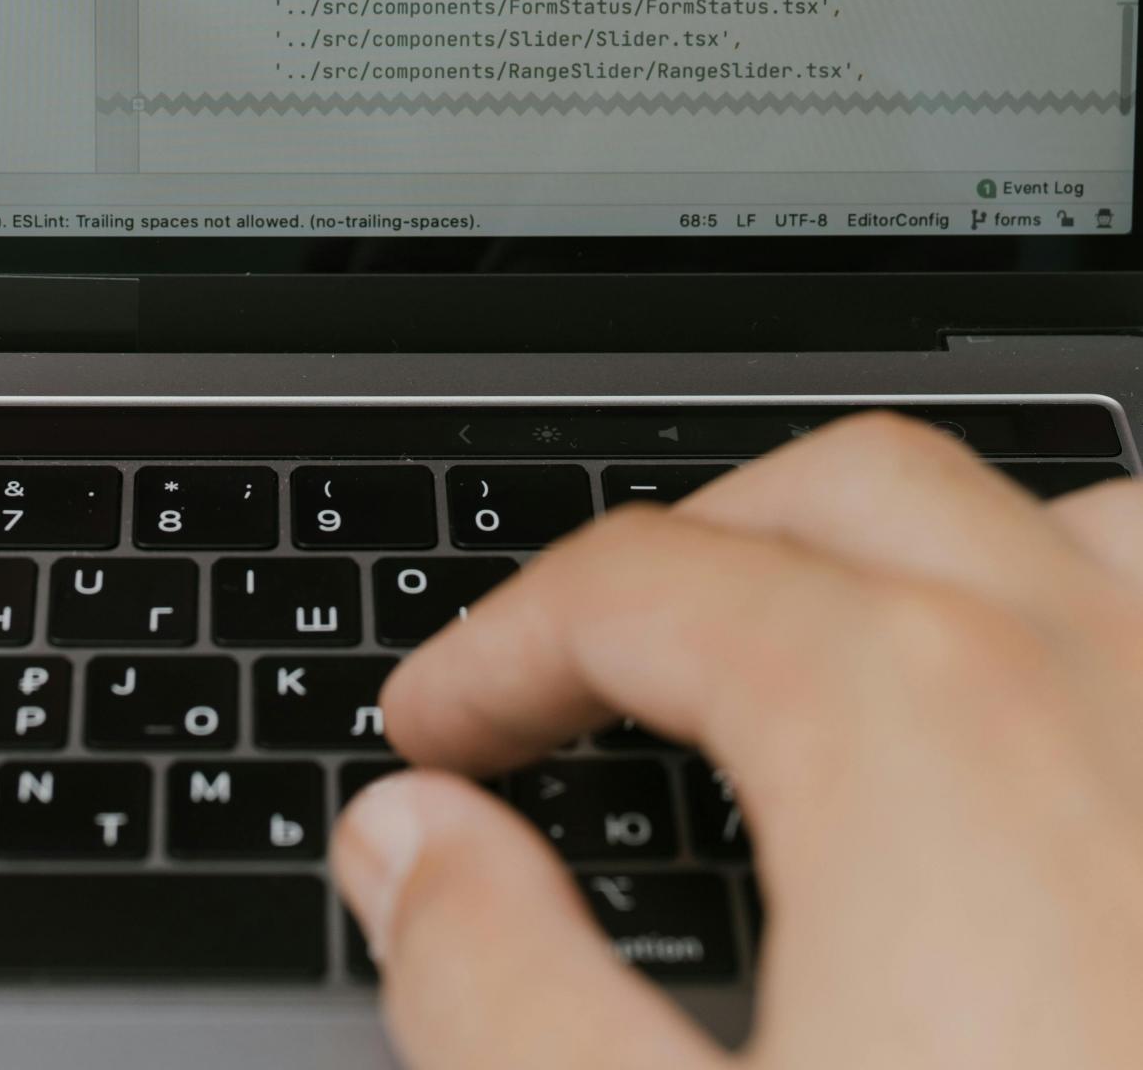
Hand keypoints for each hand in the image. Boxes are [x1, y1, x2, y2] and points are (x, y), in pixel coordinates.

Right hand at [332, 411, 1142, 1069]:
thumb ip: (500, 993)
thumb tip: (413, 852)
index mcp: (911, 726)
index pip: (646, 582)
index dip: (502, 646)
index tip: (440, 736)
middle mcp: (1090, 681)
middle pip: (846, 493)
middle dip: (688, 554)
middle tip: (581, 679)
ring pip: (1057, 525)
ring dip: (909, 553)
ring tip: (816, 653)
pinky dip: (1095, 629)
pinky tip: (1061, 736)